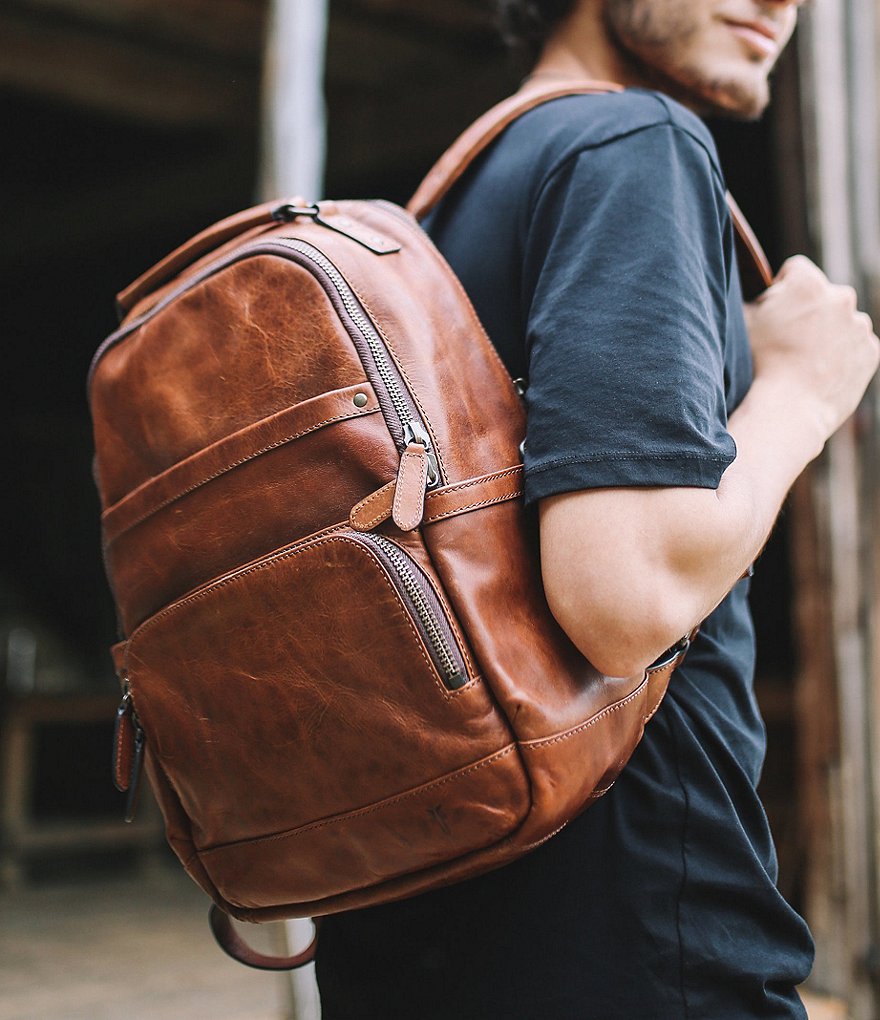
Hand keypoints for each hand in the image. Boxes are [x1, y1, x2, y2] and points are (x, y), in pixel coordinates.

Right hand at [744, 255, 878, 439]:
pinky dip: (843, 355)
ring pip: (843, 321)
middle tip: (789, 341)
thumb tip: (755, 287)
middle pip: (824, 295)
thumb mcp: (744, 321)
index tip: (775, 313)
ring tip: (806, 361)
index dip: (781, 289)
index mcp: (807, 283)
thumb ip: (752, 295)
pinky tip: (821, 372)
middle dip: (810, 311)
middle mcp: (841, 297)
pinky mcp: (872, 351)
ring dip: (828, 333)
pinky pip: (857, 347)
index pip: (795, 270)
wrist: (789, 410)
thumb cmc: (761, 364)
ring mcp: (860, 325)